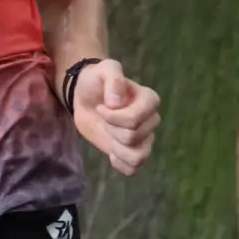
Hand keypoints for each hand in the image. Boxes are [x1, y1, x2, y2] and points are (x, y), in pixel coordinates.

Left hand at [70, 58, 160, 176]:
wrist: (87, 97)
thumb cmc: (97, 81)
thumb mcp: (104, 70)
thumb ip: (113, 78)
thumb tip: (117, 102)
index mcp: (149, 100)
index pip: (135, 120)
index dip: (113, 118)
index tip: (101, 106)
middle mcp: (151, 121)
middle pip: (133, 138)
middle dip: (111, 129)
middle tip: (103, 117)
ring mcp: (144, 138)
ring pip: (138, 157)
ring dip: (116, 149)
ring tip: (108, 134)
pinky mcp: (133, 151)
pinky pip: (133, 168)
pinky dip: (119, 163)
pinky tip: (110, 151)